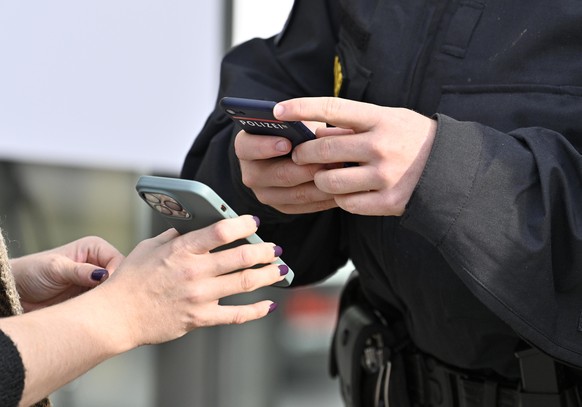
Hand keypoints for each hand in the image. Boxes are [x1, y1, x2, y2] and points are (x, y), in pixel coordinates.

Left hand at [10, 236, 123, 311]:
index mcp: (95, 248)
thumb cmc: (32, 272)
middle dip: (116, 289)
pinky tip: (97, 316)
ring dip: (109, 302)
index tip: (107, 289)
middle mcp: (99, 263)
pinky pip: (104, 305)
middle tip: (107, 303)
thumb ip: (80, 271)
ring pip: (114, 292)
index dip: (117, 275)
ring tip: (100, 311)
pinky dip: (103, 310)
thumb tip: (104, 275)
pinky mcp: (91, 299)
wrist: (15, 292)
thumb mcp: (56, 268)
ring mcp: (96, 282)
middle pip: (120, 277)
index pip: (118, 260)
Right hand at [102, 215, 286, 346]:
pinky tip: (268, 304)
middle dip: (264, 251)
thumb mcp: (148, 248)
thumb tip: (191, 227)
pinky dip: (256, 310)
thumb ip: (173, 236)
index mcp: (181, 249)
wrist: (116, 316)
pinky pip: (235, 315)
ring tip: (281, 270)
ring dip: (269, 275)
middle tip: (274, 248)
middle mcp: (194, 271)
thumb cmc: (129, 280)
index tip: (253, 222)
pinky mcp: (200, 318)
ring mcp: (199, 296)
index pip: (221, 231)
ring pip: (245, 283)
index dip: (243, 224)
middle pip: (241, 257)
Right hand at [234, 123, 338, 213]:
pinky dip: (325, 197)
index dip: (266, 145)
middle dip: (305, 167)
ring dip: (321, 184)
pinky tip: (341, 188)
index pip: (249, 147)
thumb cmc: (294, 132)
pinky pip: (305, 206)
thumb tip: (321, 133)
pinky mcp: (283, 207)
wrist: (293, 153)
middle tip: (329, 159)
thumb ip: (301, 124)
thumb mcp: (295, 121)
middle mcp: (251, 173)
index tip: (287, 142)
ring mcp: (266, 193)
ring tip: (340, 173)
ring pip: (295, 193)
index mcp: (246, 147)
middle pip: (278, 174)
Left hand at [274, 97, 436, 215]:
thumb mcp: (390, 119)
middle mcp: (381, 145)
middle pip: (323, 149)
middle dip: (302, 154)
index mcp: (381, 119)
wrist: (452, 169)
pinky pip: (346, 203)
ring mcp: (385, 175)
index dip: (302, 107)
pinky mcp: (388, 201)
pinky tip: (347, 192)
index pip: (332, 108)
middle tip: (298, 155)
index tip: (279, 109)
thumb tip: (316, 133)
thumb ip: (355, 125)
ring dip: (319, 180)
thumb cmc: (413, 139)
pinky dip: (341, 198)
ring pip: (329, 181)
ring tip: (325, 176)